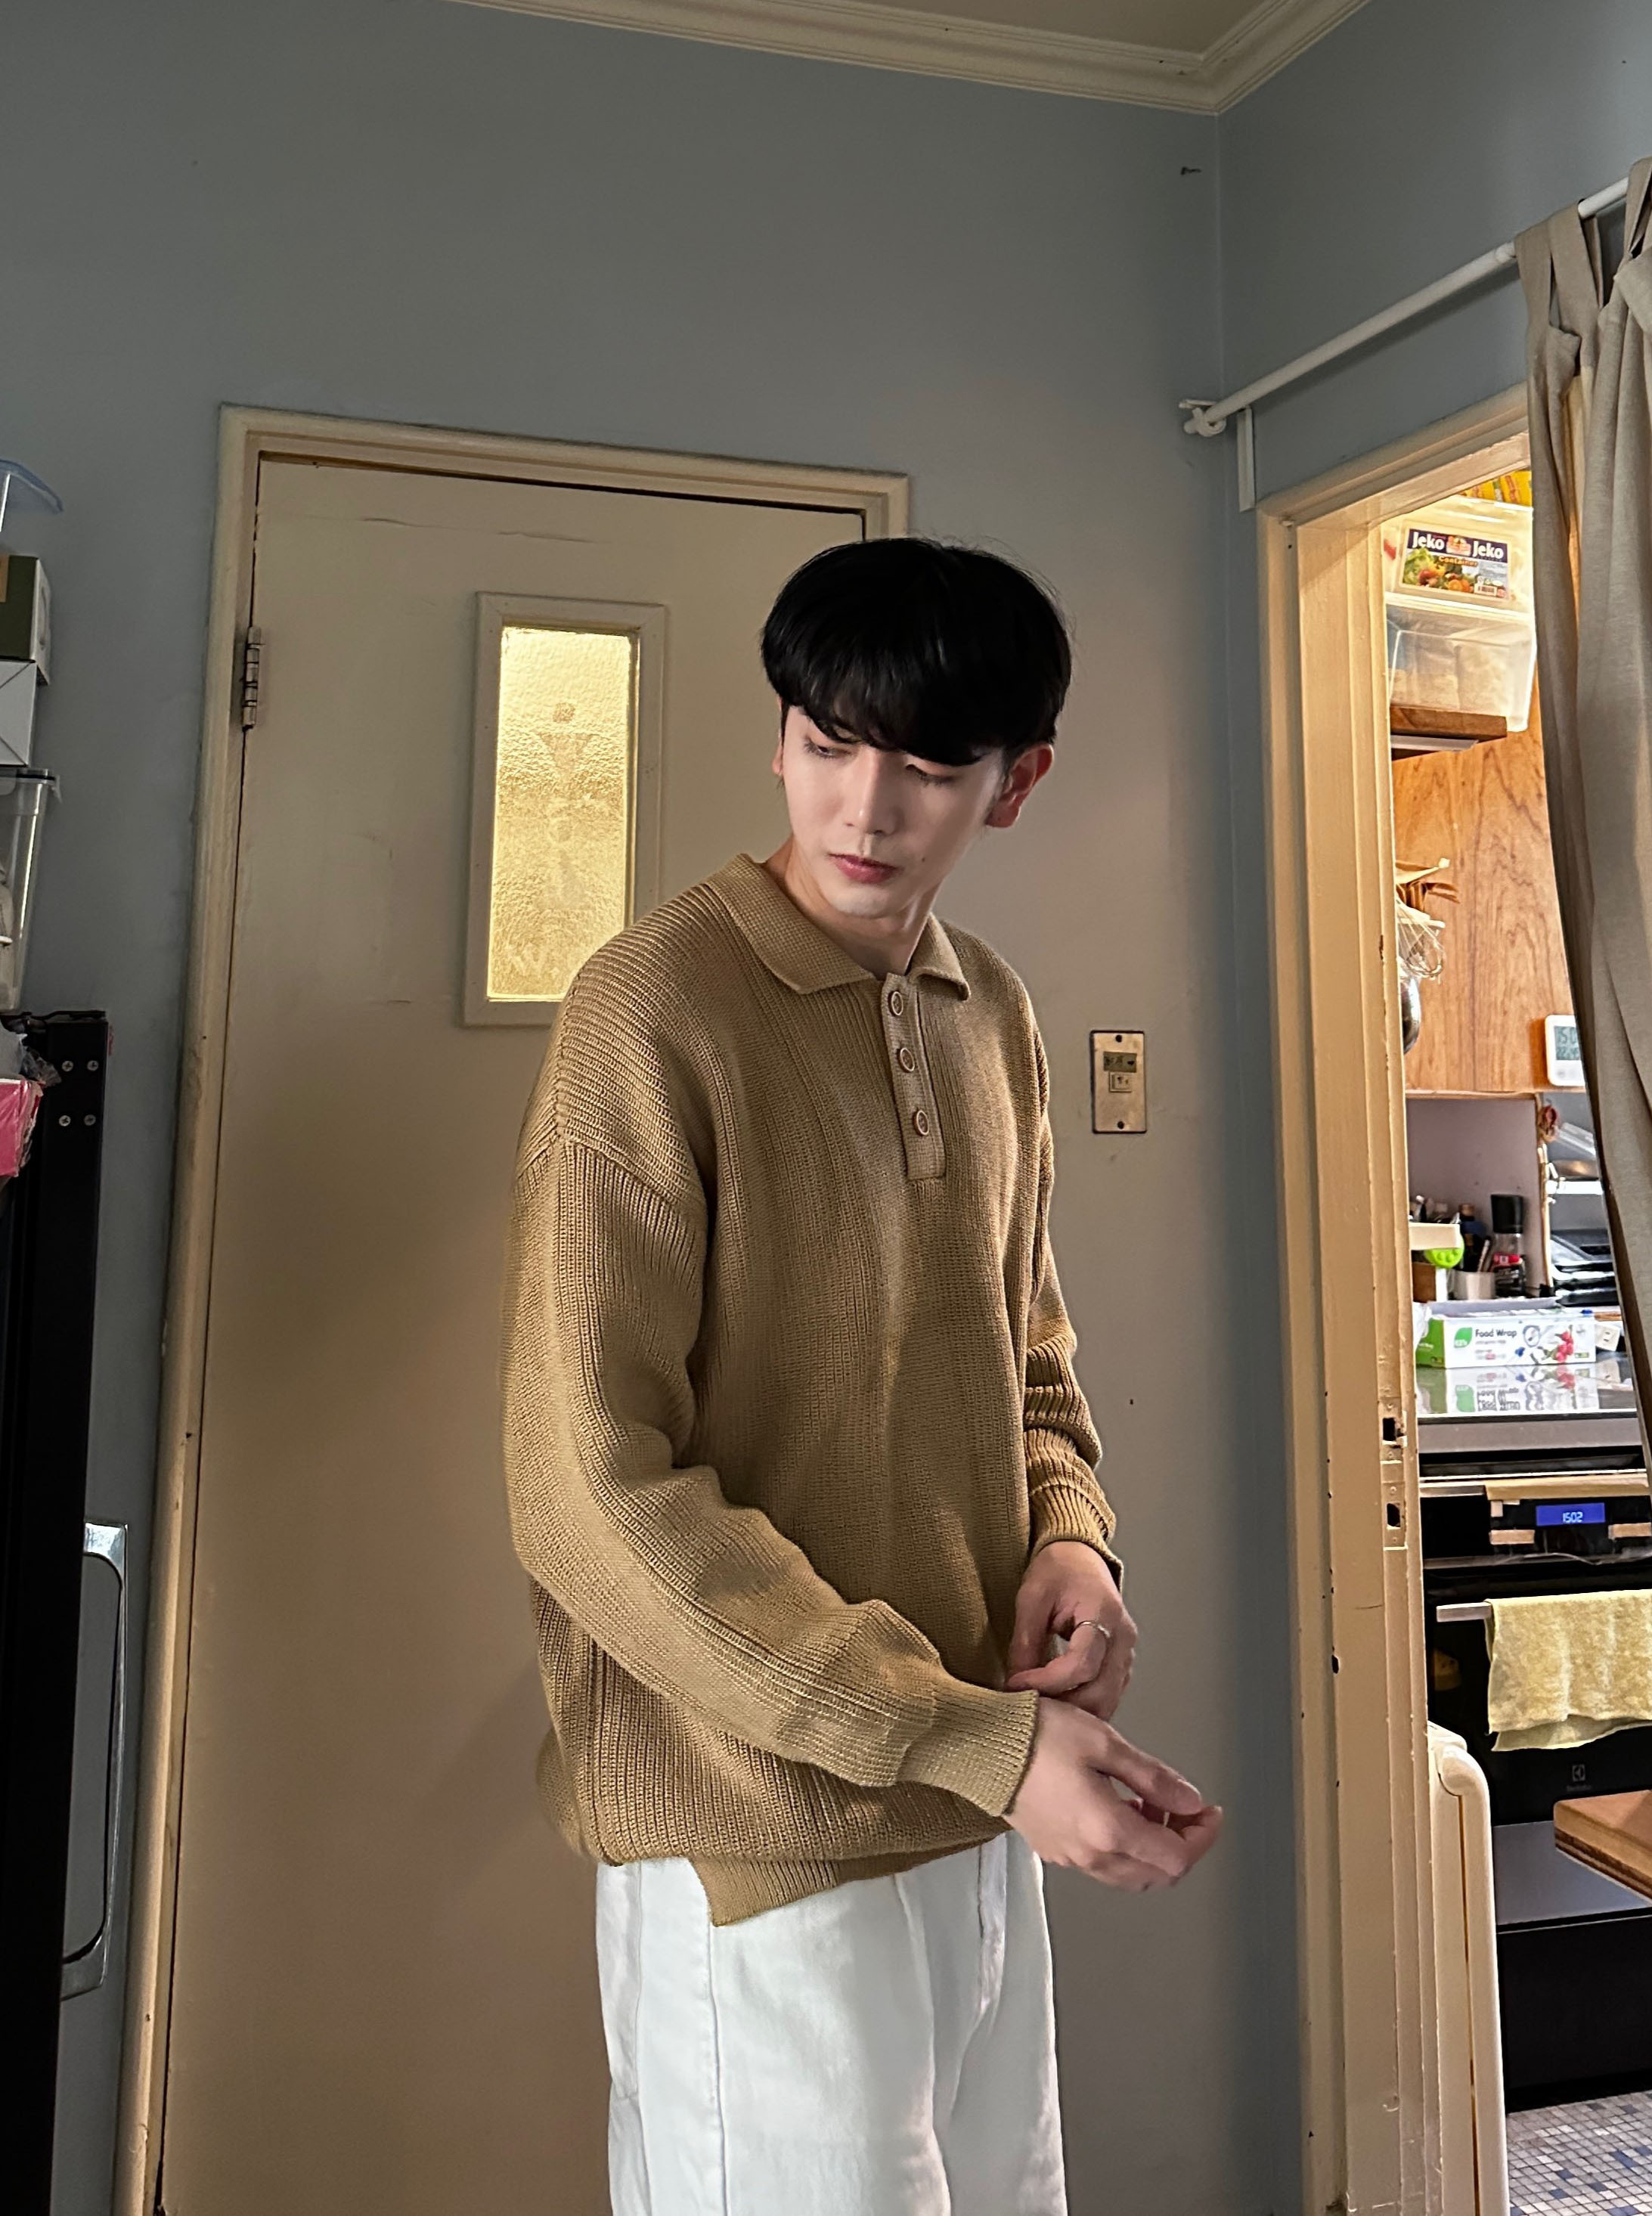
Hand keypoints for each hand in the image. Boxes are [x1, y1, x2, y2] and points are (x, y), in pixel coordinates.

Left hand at [1005, 1540, 1136, 1718]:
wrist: (1080, 1556)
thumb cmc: (1058, 1569)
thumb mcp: (1032, 1598)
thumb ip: (1025, 1643)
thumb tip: (1015, 1683)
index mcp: (1103, 1614)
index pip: (1081, 1666)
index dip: (1047, 1683)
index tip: (1017, 1685)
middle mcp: (1123, 1638)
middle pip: (1099, 1693)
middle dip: (1062, 1706)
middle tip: (1027, 1703)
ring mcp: (1126, 1653)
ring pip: (1107, 1701)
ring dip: (1073, 1711)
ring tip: (1040, 1703)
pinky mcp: (1121, 1663)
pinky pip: (1108, 1695)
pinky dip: (1084, 1705)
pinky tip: (1057, 1700)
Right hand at [1005, 1698, 1223, 1889]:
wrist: (977, 1743)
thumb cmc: (1035, 1735)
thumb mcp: (1104, 1743)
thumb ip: (1152, 1778)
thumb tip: (1191, 1801)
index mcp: (1108, 1831)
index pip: (1177, 1858)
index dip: (1203, 1836)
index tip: (1210, 1810)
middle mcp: (1090, 1855)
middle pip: (1157, 1875)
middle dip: (1182, 1844)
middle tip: (1185, 1808)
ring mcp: (1068, 1856)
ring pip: (1131, 1875)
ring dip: (1153, 1847)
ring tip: (1153, 1804)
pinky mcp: (1052, 1848)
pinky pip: (1103, 1865)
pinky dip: (1125, 1846)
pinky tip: (1120, 1807)